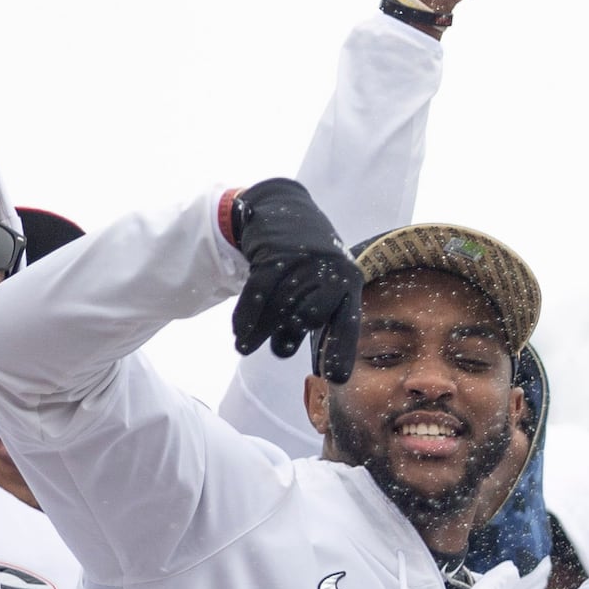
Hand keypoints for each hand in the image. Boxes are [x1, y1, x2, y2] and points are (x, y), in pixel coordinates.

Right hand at [225, 178, 363, 366]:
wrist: (281, 209)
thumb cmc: (303, 261)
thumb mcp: (317, 284)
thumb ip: (306, 316)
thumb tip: (282, 350)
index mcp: (349, 284)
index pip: (348, 323)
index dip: (341, 351)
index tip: (335, 378)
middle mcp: (332, 271)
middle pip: (309, 317)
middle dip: (289, 336)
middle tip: (279, 350)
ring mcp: (305, 260)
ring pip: (280, 307)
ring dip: (259, 332)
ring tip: (245, 346)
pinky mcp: (276, 252)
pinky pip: (259, 292)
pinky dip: (246, 315)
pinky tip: (239, 332)